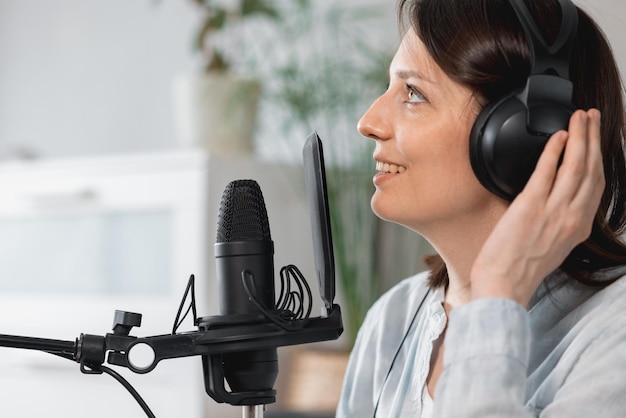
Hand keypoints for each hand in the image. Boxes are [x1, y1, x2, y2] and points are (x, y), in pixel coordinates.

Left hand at [470, 109, 603, 306]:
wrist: (504, 285)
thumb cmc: (520, 269)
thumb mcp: (553, 246)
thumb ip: (561, 223)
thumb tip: (558, 204)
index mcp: (579, 228)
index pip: (597, 186)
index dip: (599, 158)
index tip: (597, 141)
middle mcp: (573, 218)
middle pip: (592, 169)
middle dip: (594, 139)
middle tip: (592, 117)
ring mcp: (554, 211)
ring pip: (576, 166)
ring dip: (580, 136)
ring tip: (580, 117)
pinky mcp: (531, 207)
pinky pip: (547, 171)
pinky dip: (554, 150)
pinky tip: (558, 135)